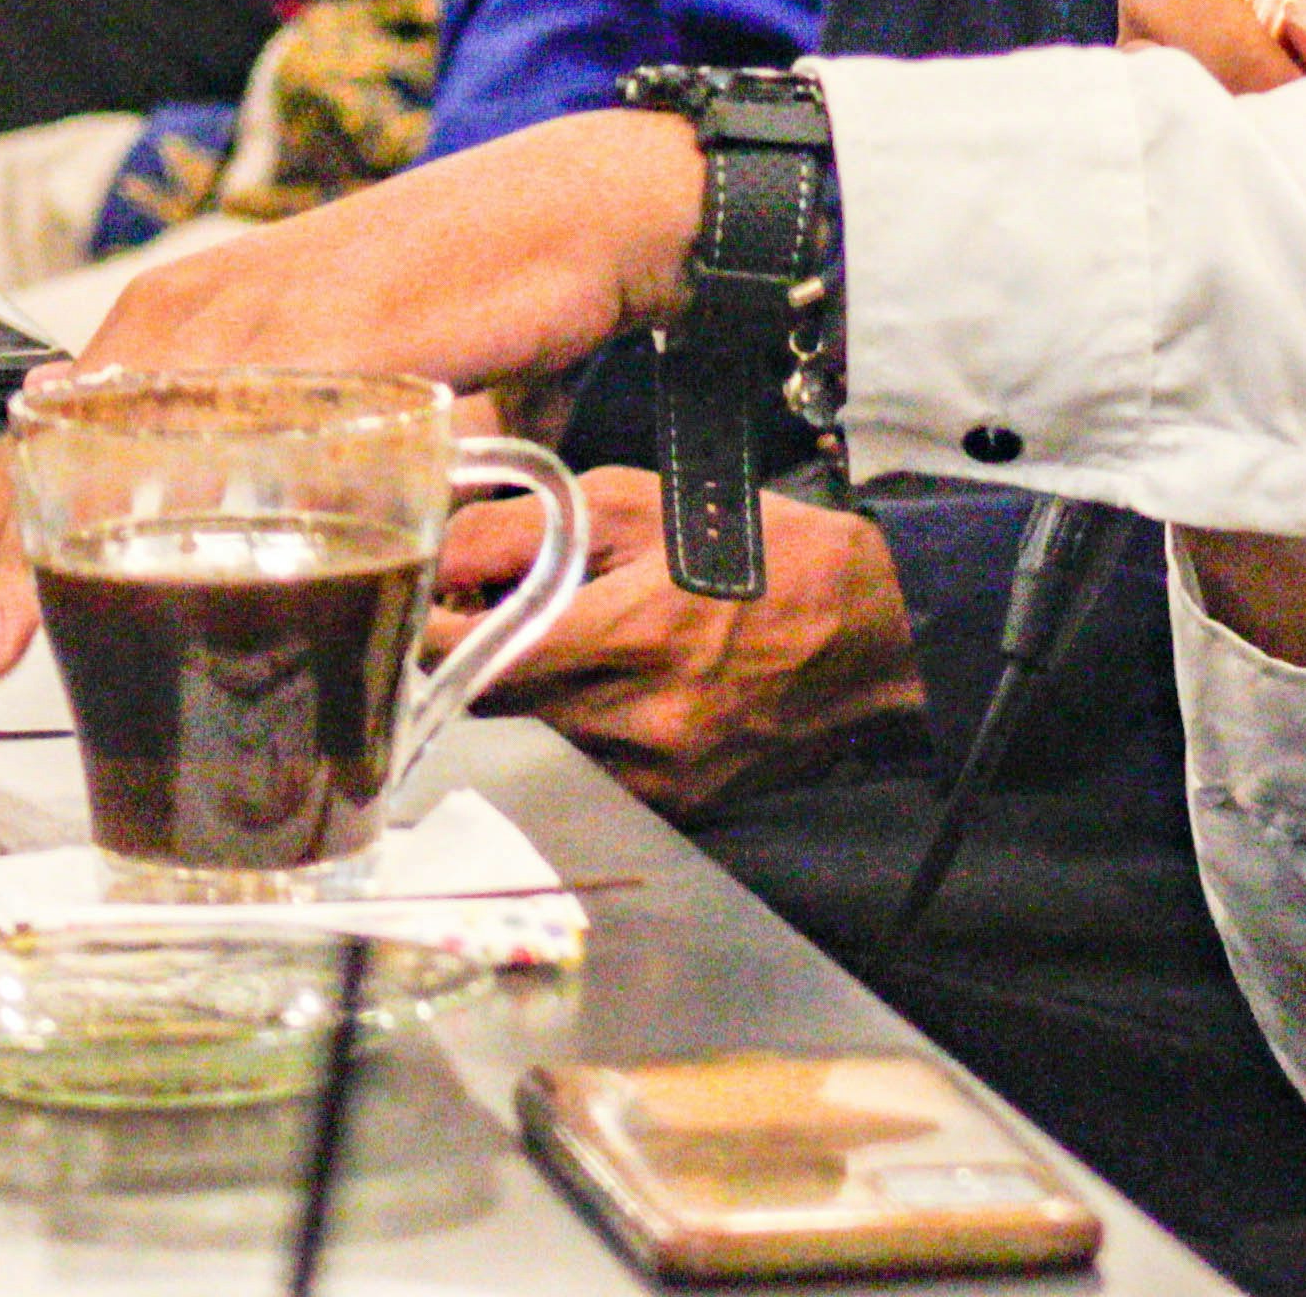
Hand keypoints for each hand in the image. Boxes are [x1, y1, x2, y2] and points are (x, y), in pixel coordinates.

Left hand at [0, 108, 709, 685]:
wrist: (575, 211)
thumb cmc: (461, 305)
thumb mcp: (329, 395)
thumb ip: (265, 468)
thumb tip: (225, 578)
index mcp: (177, 330)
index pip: (36, 448)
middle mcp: (194, 316)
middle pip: (42, 448)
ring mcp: (259, 318)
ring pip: (117, 445)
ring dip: (50, 549)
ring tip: (6, 640)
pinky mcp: (335, 327)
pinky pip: (242, 424)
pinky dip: (190, 499)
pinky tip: (159, 564)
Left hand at [441, 469, 922, 813]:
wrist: (874, 633)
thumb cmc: (762, 553)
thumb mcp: (642, 501)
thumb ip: (526, 527)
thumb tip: (440, 561)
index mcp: (633, 631)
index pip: (475, 659)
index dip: (434, 634)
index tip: (431, 607)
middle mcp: (639, 716)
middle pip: (497, 701)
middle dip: (486, 654)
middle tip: (506, 611)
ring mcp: (655, 772)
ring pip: (540, 734)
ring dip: (541, 691)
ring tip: (591, 643)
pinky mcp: (672, 804)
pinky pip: (589, 767)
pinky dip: (590, 726)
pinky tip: (635, 688)